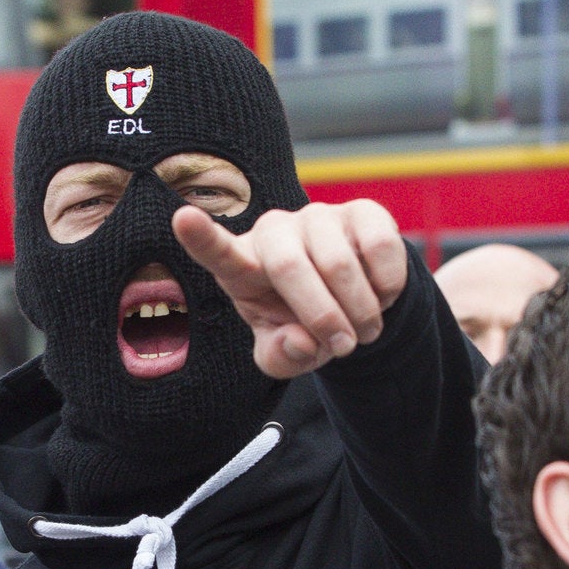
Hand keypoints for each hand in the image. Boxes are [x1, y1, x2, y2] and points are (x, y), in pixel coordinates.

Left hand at [173, 200, 407, 377]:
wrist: (353, 302)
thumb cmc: (303, 325)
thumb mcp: (283, 354)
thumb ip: (281, 357)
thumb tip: (301, 341)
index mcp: (243, 266)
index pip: (217, 251)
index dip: (201, 237)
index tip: (182, 219)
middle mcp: (275, 232)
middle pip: (289, 268)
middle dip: (322, 317)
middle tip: (345, 347)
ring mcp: (318, 216)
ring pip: (339, 263)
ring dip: (361, 311)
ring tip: (365, 331)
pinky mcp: (362, 211)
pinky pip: (380, 247)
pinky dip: (387, 287)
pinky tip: (381, 295)